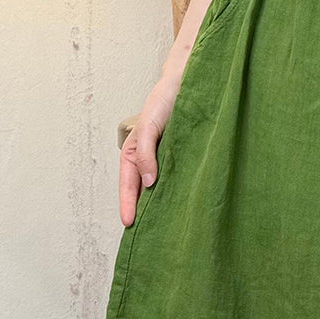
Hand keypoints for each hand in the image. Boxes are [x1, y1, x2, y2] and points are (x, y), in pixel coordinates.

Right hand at [118, 75, 180, 226]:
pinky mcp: (182, 158)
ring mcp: (164, 160)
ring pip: (157, 188)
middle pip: (140, 190)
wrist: (191, 82)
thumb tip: (148, 183)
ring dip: (156, 206)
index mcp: (134, 151)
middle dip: (139, 211)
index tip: (129, 223)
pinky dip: (174, 195)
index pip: (128, 183)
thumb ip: (146, 151)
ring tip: (160, 228)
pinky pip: (175, 181)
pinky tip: (179, 208)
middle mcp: (147, 158)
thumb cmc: (166, 99)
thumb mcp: (151, 124)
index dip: (128, 203)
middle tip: (142, 236)